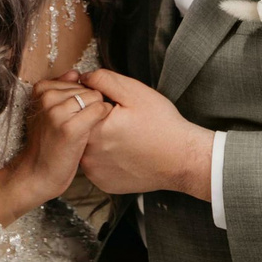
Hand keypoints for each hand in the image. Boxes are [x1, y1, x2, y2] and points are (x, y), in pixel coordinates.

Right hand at [0, 73, 112, 224]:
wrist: (36, 173)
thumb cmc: (46, 143)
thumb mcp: (46, 111)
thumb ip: (60, 89)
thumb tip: (75, 73)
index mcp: (41, 90)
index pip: (78, 80)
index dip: (82, 97)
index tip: (73, 114)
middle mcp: (48, 98)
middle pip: (88, 88)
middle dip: (90, 104)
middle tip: (79, 124)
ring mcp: (58, 113)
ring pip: (96, 98)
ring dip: (97, 113)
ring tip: (84, 129)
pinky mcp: (70, 129)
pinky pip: (100, 111)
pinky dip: (103, 119)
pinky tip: (94, 131)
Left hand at [75, 70, 214, 198]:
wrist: (182, 159)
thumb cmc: (163, 125)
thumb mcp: (135, 92)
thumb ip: (103, 80)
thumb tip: (83, 78)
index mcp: (94, 129)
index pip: (80, 108)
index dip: (97, 103)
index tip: (115, 106)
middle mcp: (89, 155)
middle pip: (81, 129)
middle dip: (97, 122)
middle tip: (123, 123)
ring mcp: (95, 173)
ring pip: (87, 148)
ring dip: (98, 141)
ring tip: (124, 138)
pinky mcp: (103, 183)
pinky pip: (96, 166)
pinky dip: (105, 159)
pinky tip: (124, 153)